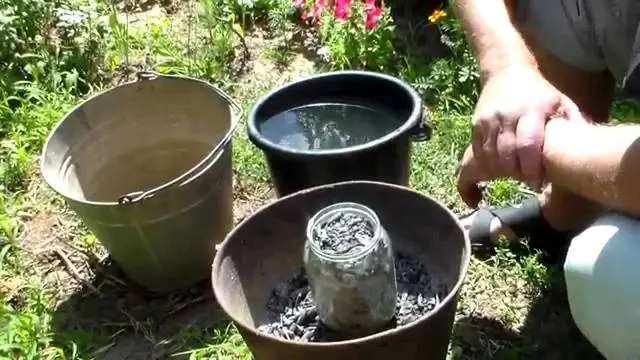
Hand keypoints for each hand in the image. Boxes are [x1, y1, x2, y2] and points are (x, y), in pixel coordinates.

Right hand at [458, 65, 581, 206]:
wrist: (505, 71)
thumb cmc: (539, 92)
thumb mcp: (560, 101)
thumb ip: (573, 123)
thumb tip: (587, 149)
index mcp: (531, 111)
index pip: (527, 145)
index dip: (531, 168)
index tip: (538, 183)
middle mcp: (506, 116)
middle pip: (506, 155)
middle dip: (515, 173)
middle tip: (527, 180)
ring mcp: (488, 120)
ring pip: (489, 156)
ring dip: (500, 171)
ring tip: (514, 174)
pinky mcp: (476, 125)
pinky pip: (478, 151)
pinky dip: (487, 164)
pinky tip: (498, 168)